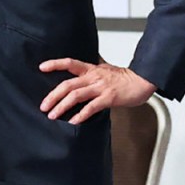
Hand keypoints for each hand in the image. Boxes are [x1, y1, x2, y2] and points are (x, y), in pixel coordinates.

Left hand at [38, 58, 154, 123]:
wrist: (142, 81)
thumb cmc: (124, 78)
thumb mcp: (104, 70)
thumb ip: (91, 73)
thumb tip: (80, 76)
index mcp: (91, 69)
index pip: (70, 63)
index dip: (55, 64)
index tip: (42, 67)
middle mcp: (94, 77)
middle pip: (68, 84)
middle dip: (53, 96)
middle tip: (43, 106)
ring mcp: (101, 87)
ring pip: (76, 95)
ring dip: (62, 106)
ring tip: (53, 115)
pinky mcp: (108, 98)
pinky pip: (91, 107)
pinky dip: (81, 115)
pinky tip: (74, 121)